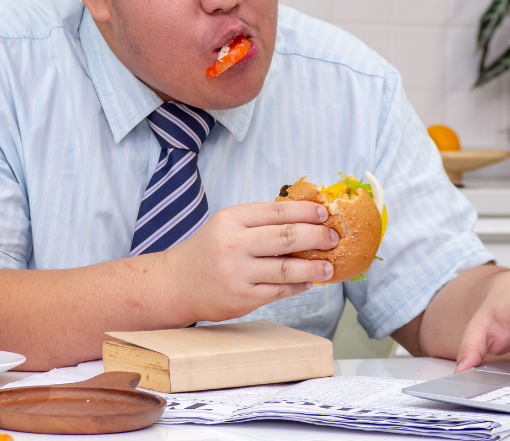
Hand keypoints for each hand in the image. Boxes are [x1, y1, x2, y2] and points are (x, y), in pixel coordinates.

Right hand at [163, 201, 338, 322]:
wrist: (176, 283)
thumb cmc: (208, 250)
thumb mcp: (226, 225)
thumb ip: (260, 221)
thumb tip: (305, 219)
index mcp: (231, 220)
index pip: (277, 211)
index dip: (305, 212)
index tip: (324, 214)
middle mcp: (234, 245)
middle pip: (286, 238)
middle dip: (316, 236)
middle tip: (333, 238)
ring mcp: (238, 274)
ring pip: (286, 269)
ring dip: (314, 267)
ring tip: (329, 265)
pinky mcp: (242, 299)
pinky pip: (279, 291)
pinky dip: (298, 286)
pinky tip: (309, 282)